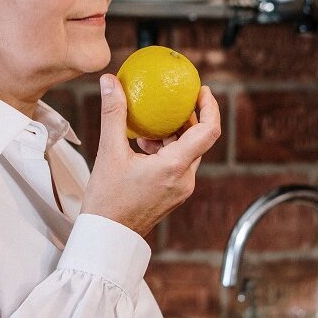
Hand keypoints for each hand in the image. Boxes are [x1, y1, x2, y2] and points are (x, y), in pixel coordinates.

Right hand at [81, 75, 220, 237]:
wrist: (107, 236)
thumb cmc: (107, 200)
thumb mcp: (109, 152)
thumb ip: (113, 113)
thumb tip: (110, 81)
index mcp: (175, 167)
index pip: (209, 131)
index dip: (210, 107)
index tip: (202, 90)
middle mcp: (184, 179)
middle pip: (198, 140)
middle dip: (186, 119)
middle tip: (172, 102)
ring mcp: (181, 189)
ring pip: (186, 153)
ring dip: (172, 136)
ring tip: (147, 129)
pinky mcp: (173, 195)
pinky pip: (177, 166)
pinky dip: (166, 151)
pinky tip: (143, 147)